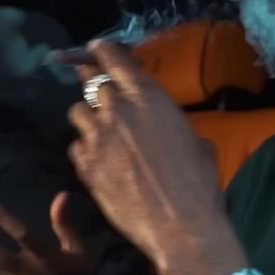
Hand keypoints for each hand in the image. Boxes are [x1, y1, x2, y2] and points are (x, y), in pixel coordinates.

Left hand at [66, 41, 247, 274]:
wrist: (180, 225)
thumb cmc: (199, 184)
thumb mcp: (196, 141)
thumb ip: (171, 124)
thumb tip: (165, 128)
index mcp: (148, 96)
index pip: (114, 59)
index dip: (102, 51)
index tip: (96, 48)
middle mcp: (117, 109)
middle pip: (91, 83)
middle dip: (92, 83)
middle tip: (95, 88)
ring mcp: (97, 137)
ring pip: (77, 112)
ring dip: (86, 117)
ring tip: (97, 128)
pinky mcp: (85, 166)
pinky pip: (75, 147)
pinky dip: (83, 149)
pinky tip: (96, 159)